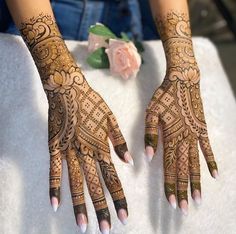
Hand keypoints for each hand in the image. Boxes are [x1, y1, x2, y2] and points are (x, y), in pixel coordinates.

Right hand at [19, 14, 132, 232]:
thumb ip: (120, 142)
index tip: (124, 215)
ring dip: (81, 205)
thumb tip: (129, 162)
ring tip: (85, 225)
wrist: (68, 89)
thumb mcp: (111, 119)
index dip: (119, 197)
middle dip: (103, 208)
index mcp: (101, 146)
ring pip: (76, 183)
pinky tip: (55, 205)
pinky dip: (55, 188)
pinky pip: (54, 171)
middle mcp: (86, 152)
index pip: (113, 178)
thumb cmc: (92, 103)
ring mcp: (68, 151)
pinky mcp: (54, 147)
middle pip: (96, 185)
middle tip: (107, 228)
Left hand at [144, 66, 217, 213]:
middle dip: (182, 189)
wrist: (182, 81)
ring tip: (198, 198)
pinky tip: (215, 175)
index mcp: (170, 137)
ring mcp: (195, 135)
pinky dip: (211, 162)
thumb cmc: (164, 97)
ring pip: (195, 163)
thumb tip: (149, 157)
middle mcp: (184, 139)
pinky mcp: (202, 129)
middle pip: (183, 169)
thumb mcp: (151, 113)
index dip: (170, 184)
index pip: (170, 166)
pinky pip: (207, 149)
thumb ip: (150, 134)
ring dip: (196, 182)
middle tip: (183, 208)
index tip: (171, 200)